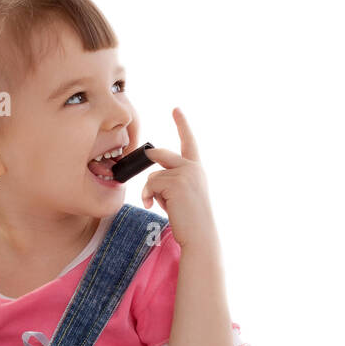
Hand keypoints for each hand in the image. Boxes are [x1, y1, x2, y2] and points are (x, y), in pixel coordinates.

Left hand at [140, 108, 217, 249]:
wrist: (200, 236)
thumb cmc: (190, 221)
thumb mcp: (182, 196)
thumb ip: (171, 181)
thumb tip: (151, 177)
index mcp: (197, 169)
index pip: (189, 142)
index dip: (182, 124)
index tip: (176, 109)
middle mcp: (193, 167)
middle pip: (159, 155)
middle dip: (148, 161)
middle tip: (144, 170)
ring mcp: (185, 173)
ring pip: (152, 176)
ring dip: (151, 192)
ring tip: (162, 206)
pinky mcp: (175, 182)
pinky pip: (150, 184)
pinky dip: (148, 196)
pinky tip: (153, 206)